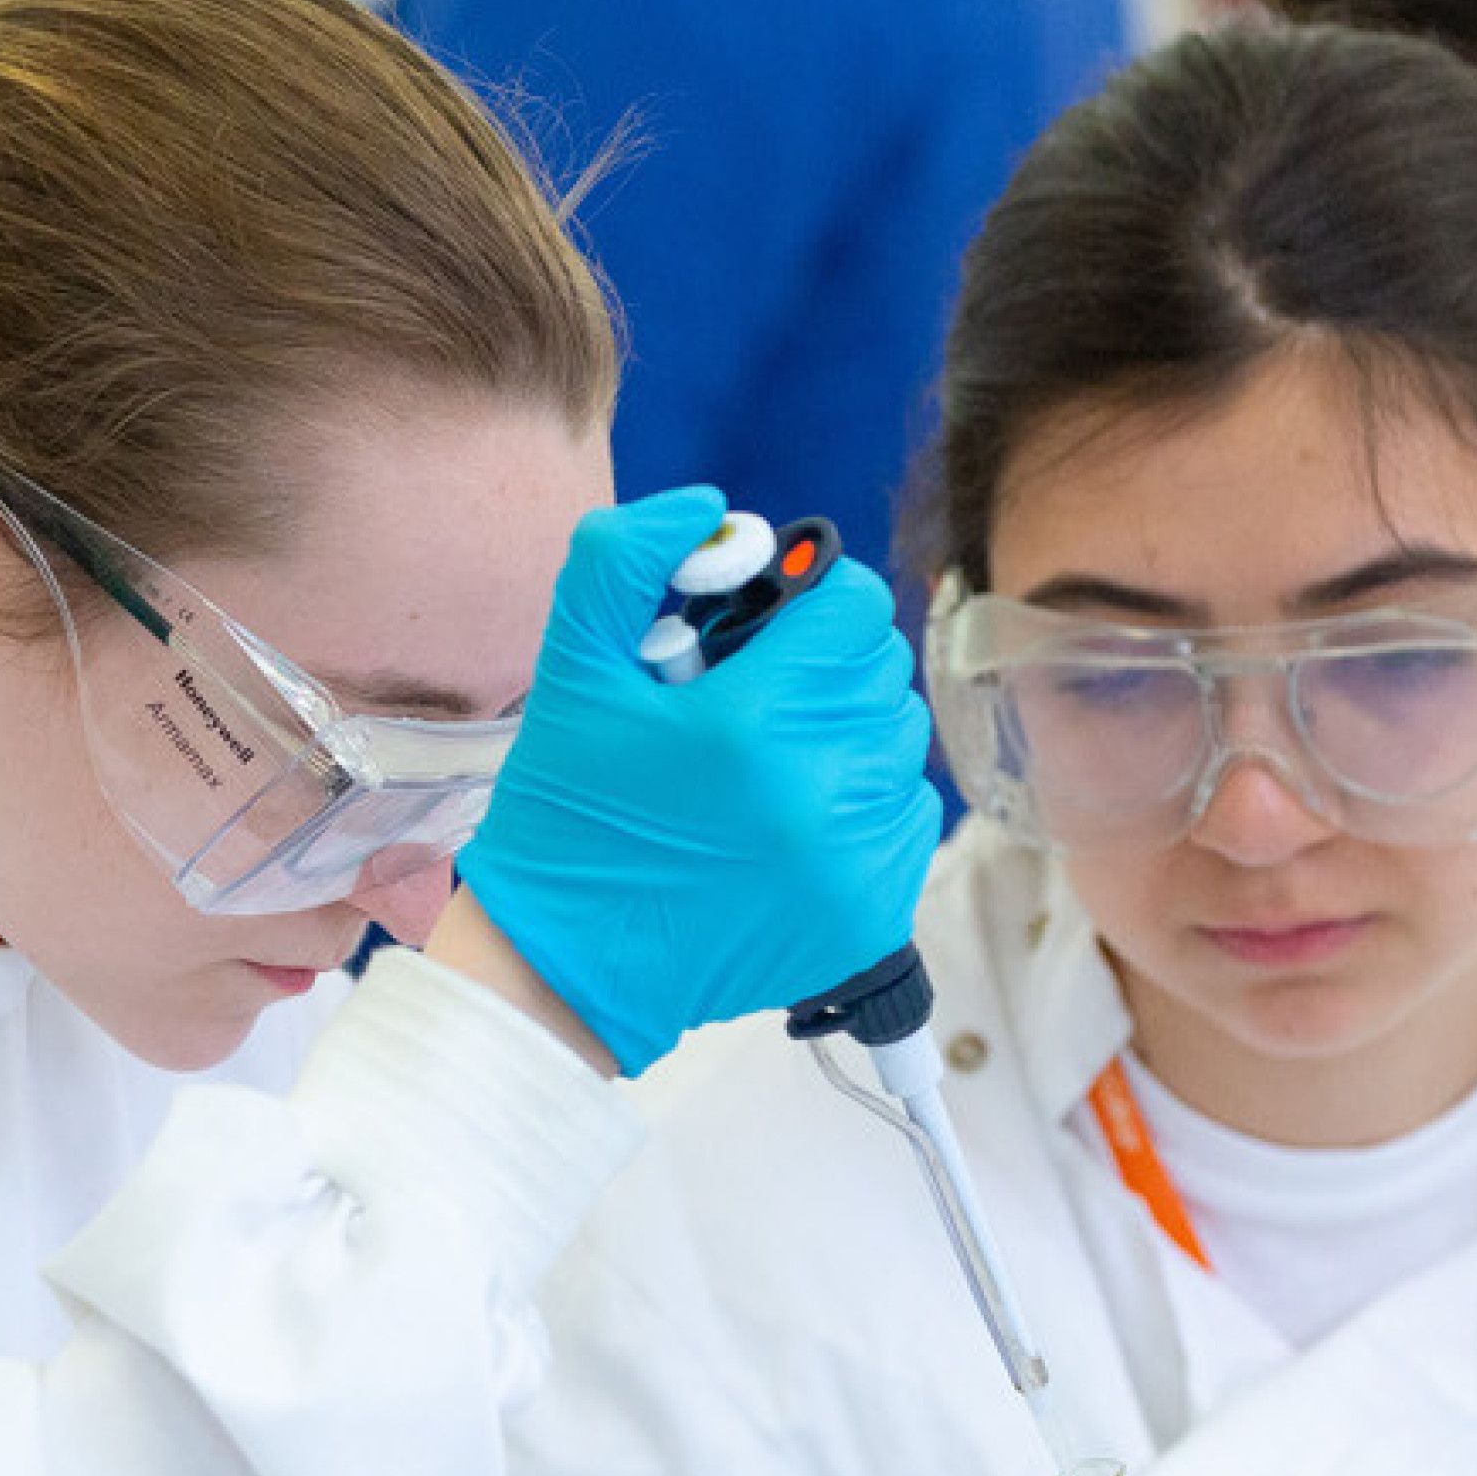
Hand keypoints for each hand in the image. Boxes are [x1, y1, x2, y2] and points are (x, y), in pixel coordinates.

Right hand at [454, 490, 939, 1075]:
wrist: (568, 967)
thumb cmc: (568, 816)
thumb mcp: (572, 668)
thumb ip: (623, 558)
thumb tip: (710, 508)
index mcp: (751, 721)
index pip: (853, 605)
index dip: (813, 595)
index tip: (770, 619)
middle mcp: (820, 790)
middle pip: (879, 668)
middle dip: (822, 663)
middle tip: (751, 692)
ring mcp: (853, 860)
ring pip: (899, 738)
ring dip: (845, 729)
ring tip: (769, 757)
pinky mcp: (870, 913)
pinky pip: (909, 814)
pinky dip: (862, 800)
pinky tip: (793, 815)